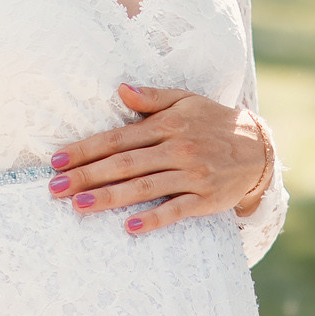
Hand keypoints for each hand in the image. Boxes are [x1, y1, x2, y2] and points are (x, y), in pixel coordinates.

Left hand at [48, 83, 270, 235]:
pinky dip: (154, 219)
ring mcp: (192, 175)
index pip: (118, 138)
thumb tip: (121, 88)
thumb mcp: (187, 101)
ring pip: (145, 187)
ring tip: (80, 206)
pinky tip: (130, 227)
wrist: (259, 149)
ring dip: (110, 198)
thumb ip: (153, 98)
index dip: (86, 149)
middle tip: (55, 188)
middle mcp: (177, 149)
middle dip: (87, 176)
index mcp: (167, 125)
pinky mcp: (206, 199)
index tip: (57, 161)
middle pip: (124, 164)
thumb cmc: (214, 123)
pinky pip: (177, 210)